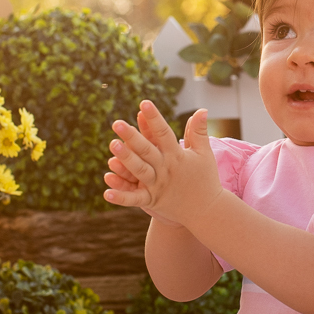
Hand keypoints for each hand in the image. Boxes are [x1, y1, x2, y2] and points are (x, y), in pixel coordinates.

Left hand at [103, 101, 220, 226]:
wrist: (208, 210)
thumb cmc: (205, 179)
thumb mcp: (204, 154)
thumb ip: (198, 132)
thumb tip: (202, 109)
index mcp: (177, 156)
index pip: (164, 134)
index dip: (154, 118)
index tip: (144, 103)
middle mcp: (166, 169)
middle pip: (147, 151)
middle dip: (133, 137)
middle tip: (117, 123)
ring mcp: (158, 186)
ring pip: (140, 171)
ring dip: (126, 159)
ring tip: (112, 145)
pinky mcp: (152, 201)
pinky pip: (135, 199)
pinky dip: (121, 197)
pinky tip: (106, 191)